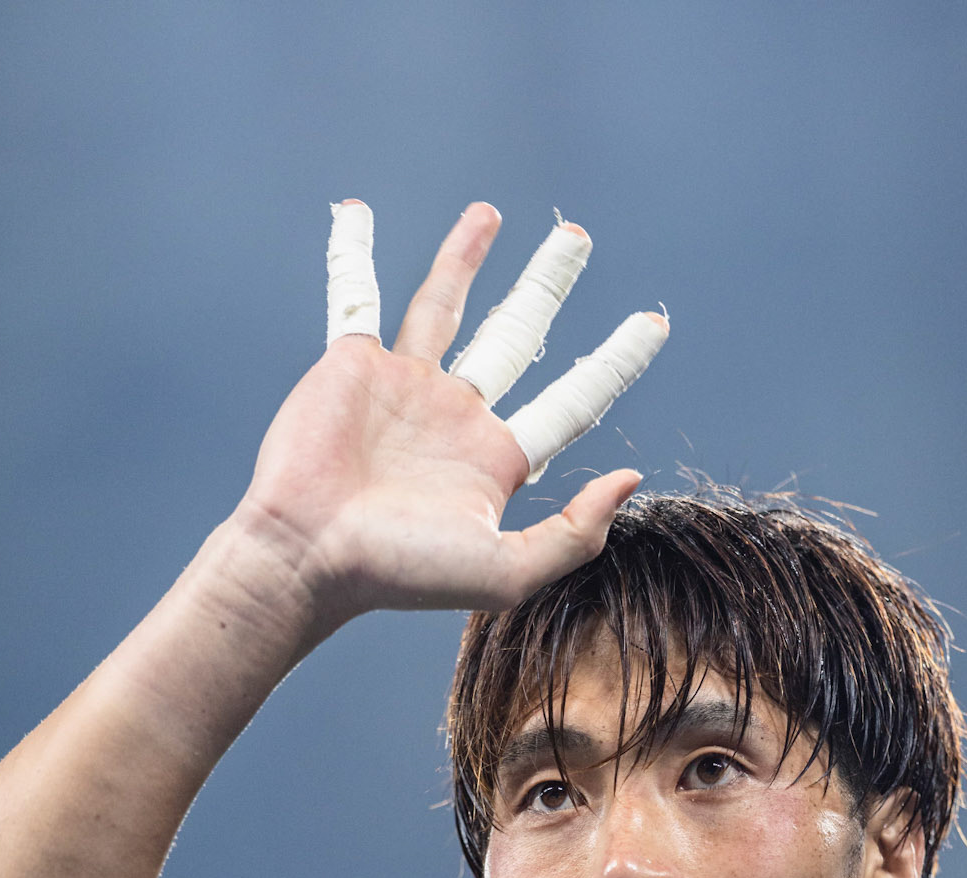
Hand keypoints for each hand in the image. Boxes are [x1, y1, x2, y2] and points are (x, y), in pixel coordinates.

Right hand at [230, 201, 667, 639]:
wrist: (312, 558)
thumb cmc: (403, 575)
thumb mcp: (507, 572)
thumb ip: (572, 535)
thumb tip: (629, 479)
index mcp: (496, 459)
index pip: (572, 400)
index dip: (614, 362)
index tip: (654, 323)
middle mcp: (455, 415)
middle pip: (516, 333)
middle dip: (547, 284)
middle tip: (577, 238)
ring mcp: (404, 386)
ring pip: (444, 302)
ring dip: (465, 254)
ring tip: (490, 212)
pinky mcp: (351, 365)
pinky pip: (355, 296)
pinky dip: (351, 254)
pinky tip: (354, 212)